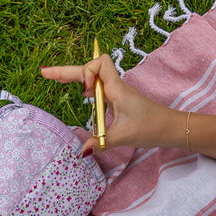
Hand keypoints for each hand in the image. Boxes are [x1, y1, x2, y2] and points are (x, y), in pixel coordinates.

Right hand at [40, 54, 180, 154]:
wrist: (170, 127)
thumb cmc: (151, 126)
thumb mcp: (123, 136)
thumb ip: (101, 143)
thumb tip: (82, 151)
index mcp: (117, 89)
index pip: (99, 63)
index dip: (87, 72)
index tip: (85, 92)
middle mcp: (115, 87)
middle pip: (88, 69)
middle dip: (66, 71)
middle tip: (44, 73)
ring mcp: (115, 94)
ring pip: (92, 78)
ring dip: (76, 77)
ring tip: (55, 80)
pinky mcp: (117, 102)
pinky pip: (98, 90)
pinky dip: (86, 89)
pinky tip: (81, 95)